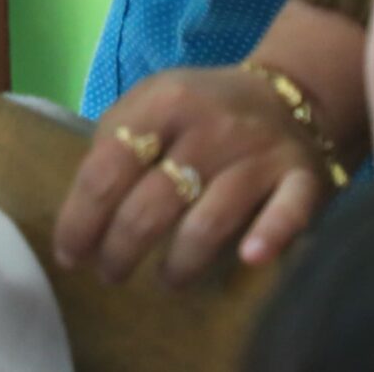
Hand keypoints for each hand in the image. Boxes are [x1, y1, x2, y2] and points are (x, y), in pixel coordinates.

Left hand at [54, 66, 335, 283]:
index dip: (81, 218)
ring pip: (209, 219)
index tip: (70, 254)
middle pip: (151, 203)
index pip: (107, 169)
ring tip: (166, 279)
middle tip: (111, 274)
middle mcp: (209, 127)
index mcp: (162, 103)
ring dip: (181, 261)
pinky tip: (249, 258)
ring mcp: (258, 153)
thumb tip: (82, 208)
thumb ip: (118, 142)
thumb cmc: (202, 110)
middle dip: (122, 249)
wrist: (290, 94)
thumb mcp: (151, 103)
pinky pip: (288, 212)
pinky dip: (269, 236)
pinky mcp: (303, 177)